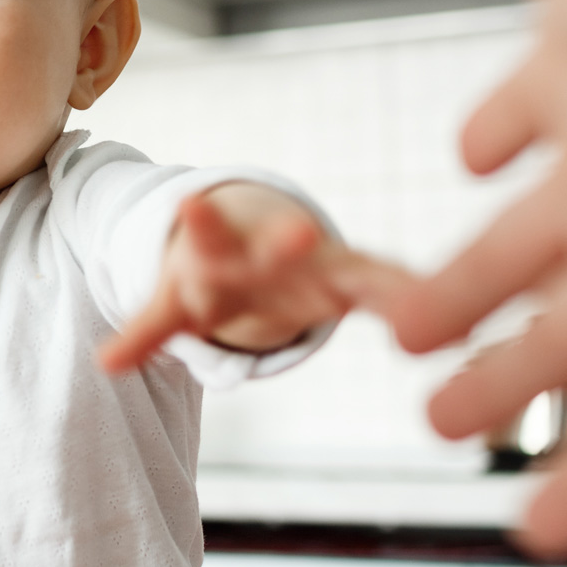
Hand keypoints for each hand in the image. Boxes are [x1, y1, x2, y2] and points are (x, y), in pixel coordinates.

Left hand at [99, 183, 407, 371]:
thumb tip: (104, 364)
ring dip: (368, 282)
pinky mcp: (351, 279)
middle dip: (284, 241)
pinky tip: (462, 327)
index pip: (202, 236)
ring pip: (341, 267)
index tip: (189, 202)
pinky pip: (385, 291)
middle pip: (274, 246)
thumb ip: (144, 332)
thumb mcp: (173, 305)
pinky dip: (413, 303)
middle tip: (299, 231)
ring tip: (405, 297)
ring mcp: (315, 263)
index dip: (196, 222)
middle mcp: (270, 251)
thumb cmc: (210, 280)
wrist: (259, 247)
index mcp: (219, 253)